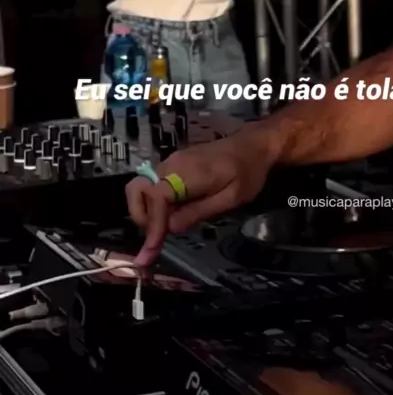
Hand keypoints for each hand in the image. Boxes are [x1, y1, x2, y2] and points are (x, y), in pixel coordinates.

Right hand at [128, 128, 272, 266]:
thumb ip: (199, 211)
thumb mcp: (231, 198)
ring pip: (142, 188)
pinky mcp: (174, 165)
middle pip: (137, 190)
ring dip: (147, 212)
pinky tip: (170, 217)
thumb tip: (171, 228)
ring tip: (163, 231)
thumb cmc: (248, 172)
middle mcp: (172, 165)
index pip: (156, 198)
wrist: (253, 145)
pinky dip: (155, 204)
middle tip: (156, 238)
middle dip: (141, 217)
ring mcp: (171, 163)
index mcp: (186, 172)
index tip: (151, 249)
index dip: (152, 225)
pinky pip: (154, 185)